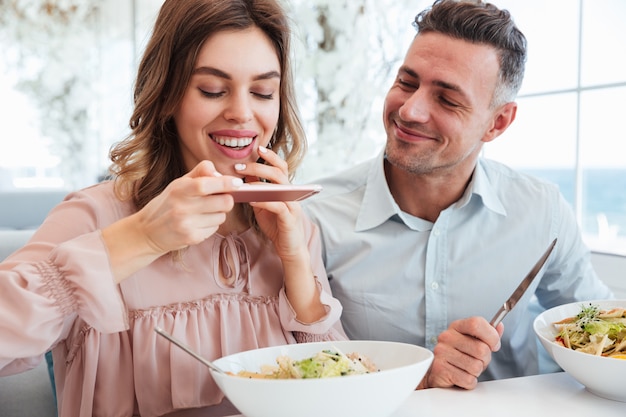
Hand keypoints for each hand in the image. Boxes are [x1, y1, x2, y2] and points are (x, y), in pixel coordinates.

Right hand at [103, 160, 243, 282]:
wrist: (147, 231)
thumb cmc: (167, 204)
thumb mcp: (178, 184)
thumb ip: (199, 173)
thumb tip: (218, 172)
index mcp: (179, 189)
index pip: (206, 184)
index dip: (226, 183)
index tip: (238, 183)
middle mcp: (182, 207)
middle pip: (224, 202)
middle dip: (226, 199)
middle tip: (219, 199)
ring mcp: (187, 224)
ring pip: (222, 216)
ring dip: (218, 213)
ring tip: (203, 212)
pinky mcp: (191, 238)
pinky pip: (215, 228)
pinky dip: (211, 225)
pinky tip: (198, 223)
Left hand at [234, 146, 302, 259]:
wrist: (289, 247)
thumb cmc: (276, 225)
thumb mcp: (263, 204)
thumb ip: (257, 191)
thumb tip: (243, 176)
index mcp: (285, 188)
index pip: (281, 166)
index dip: (271, 156)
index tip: (256, 148)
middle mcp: (291, 194)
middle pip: (279, 172)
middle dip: (259, 167)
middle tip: (239, 167)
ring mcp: (292, 205)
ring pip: (279, 187)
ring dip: (260, 182)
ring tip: (242, 181)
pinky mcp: (289, 219)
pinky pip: (277, 206)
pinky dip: (264, 201)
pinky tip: (251, 199)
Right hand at [420, 317, 503, 389]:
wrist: (438, 372)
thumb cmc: (459, 356)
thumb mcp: (474, 342)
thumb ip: (488, 334)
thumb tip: (500, 326)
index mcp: (457, 326)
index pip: (477, 323)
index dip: (491, 336)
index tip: (494, 345)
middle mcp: (447, 336)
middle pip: (481, 349)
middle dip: (485, 359)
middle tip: (477, 360)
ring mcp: (441, 352)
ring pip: (476, 366)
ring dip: (477, 372)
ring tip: (467, 368)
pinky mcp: (440, 368)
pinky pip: (468, 379)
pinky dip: (470, 382)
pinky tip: (462, 376)